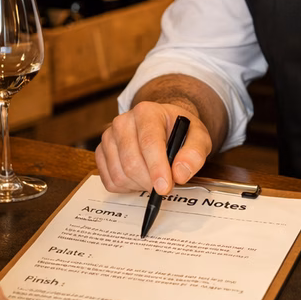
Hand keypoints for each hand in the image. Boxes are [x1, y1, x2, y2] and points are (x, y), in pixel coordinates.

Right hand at [95, 101, 210, 194]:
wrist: (163, 125)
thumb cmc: (180, 131)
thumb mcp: (198, 137)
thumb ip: (194, 153)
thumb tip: (180, 174)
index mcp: (146, 112)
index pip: (148, 142)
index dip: (157, 168)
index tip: (165, 187)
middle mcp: (123, 121)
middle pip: (132, 162)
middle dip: (150, 181)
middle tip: (165, 185)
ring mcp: (109, 137)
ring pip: (120, 174)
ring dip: (140, 185)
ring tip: (154, 177)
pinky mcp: (101, 153)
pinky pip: (110, 181)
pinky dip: (127, 187)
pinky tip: (140, 177)